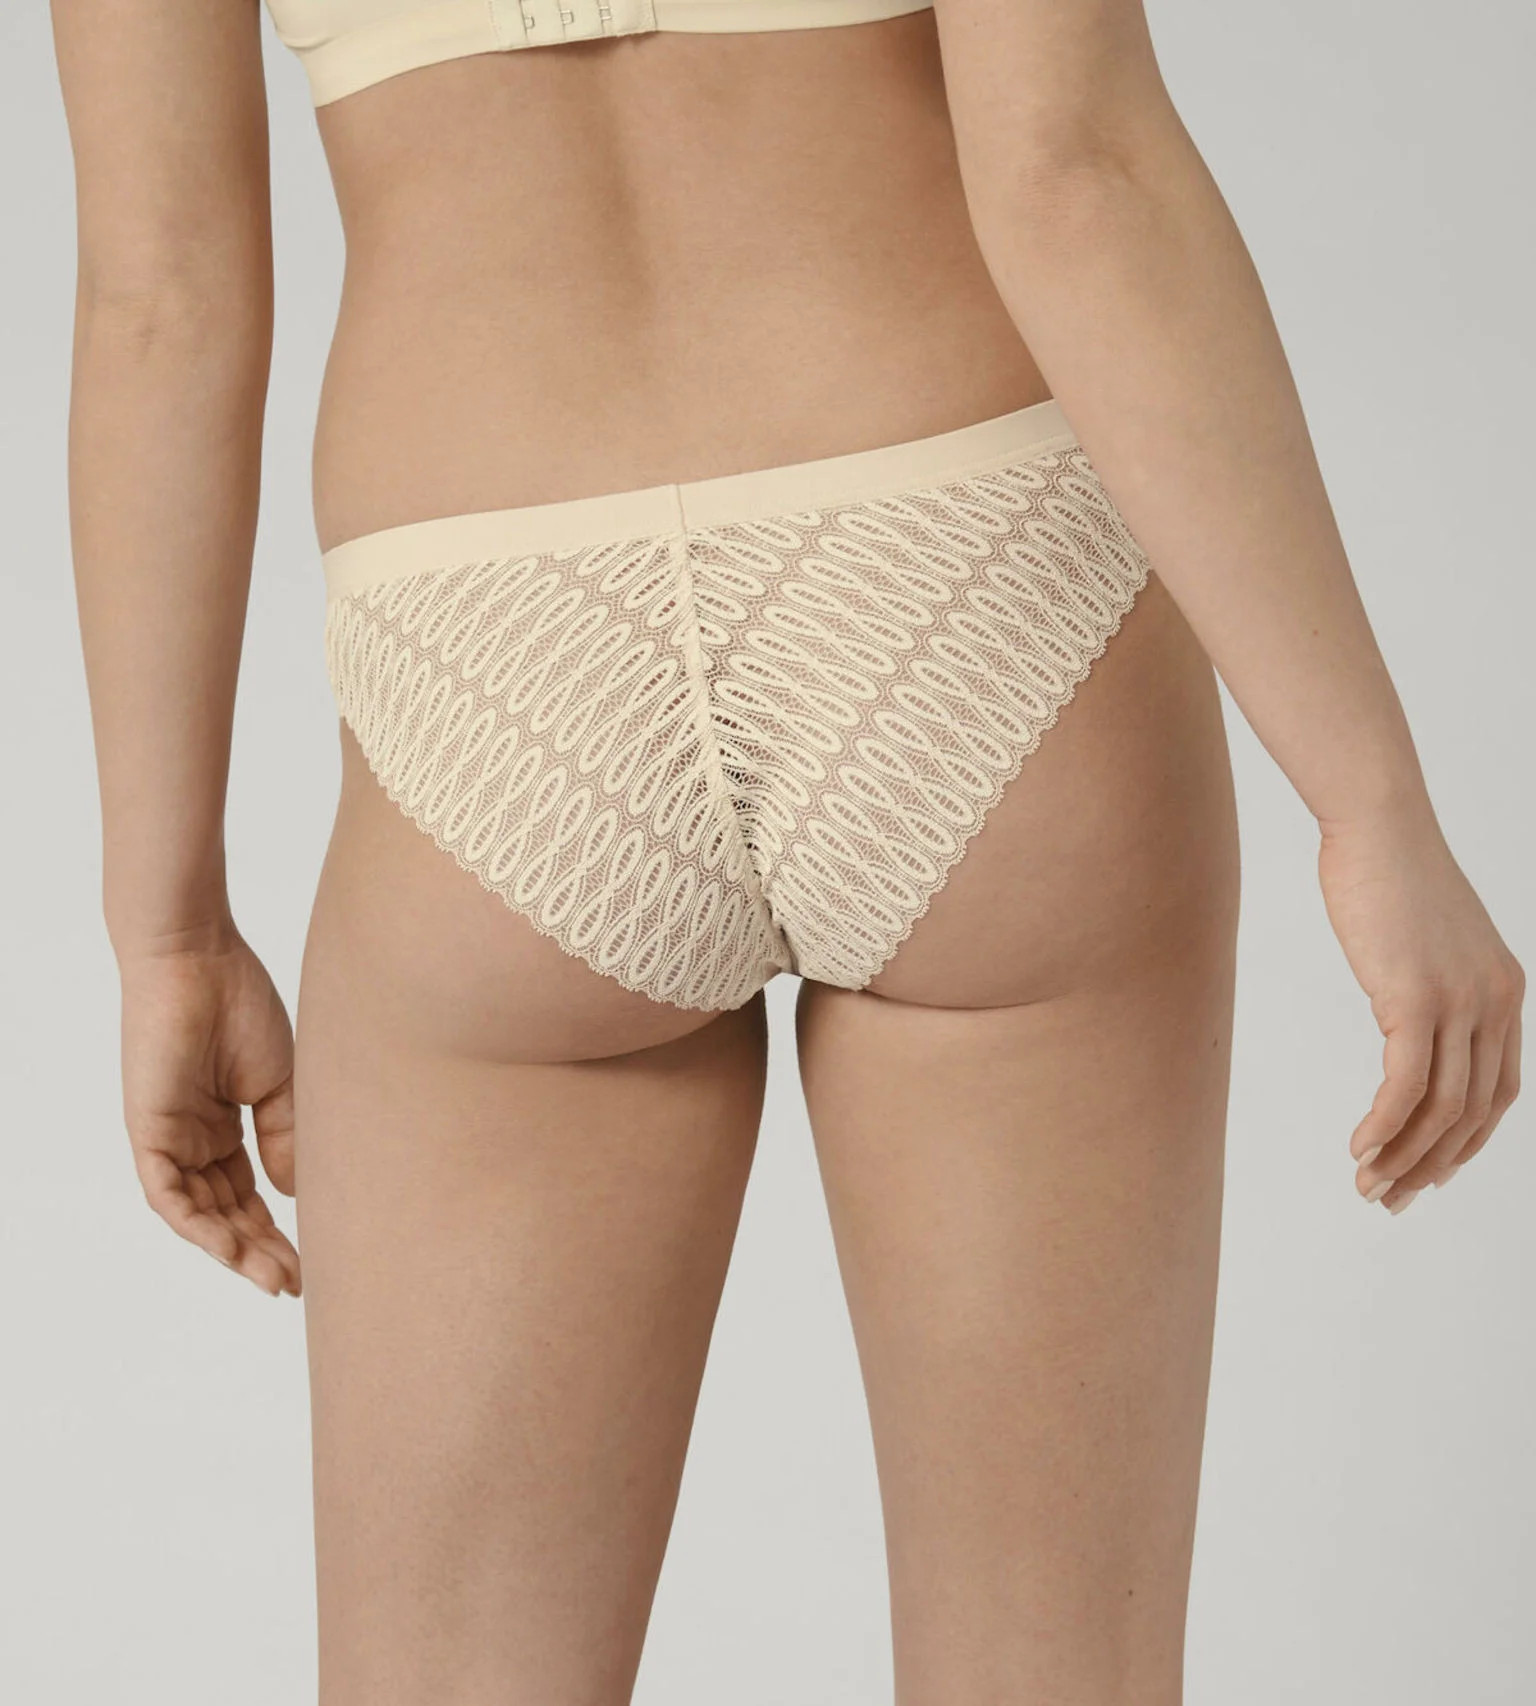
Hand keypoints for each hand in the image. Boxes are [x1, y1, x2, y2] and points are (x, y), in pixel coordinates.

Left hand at [117, 926, 301, 1295]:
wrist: (199, 960)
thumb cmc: (241, 1004)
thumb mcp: (280, 1082)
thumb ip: (284, 1137)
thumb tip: (291, 1195)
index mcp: (224, 1122)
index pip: (249, 1190)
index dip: (277, 1227)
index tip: (312, 1257)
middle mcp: (194, 1137)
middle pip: (227, 1210)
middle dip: (261, 1250)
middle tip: (297, 1282)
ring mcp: (169, 1136)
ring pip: (198, 1213)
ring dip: (234, 1249)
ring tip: (274, 1277)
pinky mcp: (147, 1130)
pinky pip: (168, 1194)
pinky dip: (198, 1225)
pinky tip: (231, 1249)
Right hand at [1318, 808, 1522, 1213]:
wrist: (1376, 825)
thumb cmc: (1385, 871)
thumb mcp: (1423, 938)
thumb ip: (1430, 983)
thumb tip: (1405, 1021)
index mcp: (1503, 991)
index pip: (1497, 1091)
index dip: (1464, 1143)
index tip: (1424, 1172)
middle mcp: (1494, 1002)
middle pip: (1472, 1112)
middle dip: (1430, 1164)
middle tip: (1388, 1197)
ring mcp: (1459, 1001)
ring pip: (1440, 1108)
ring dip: (1402, 1155)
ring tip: (1366, 1182)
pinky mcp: (1416, 998)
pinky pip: (1405, 1085)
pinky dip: (1383, 1126)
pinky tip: (1358, 1146)